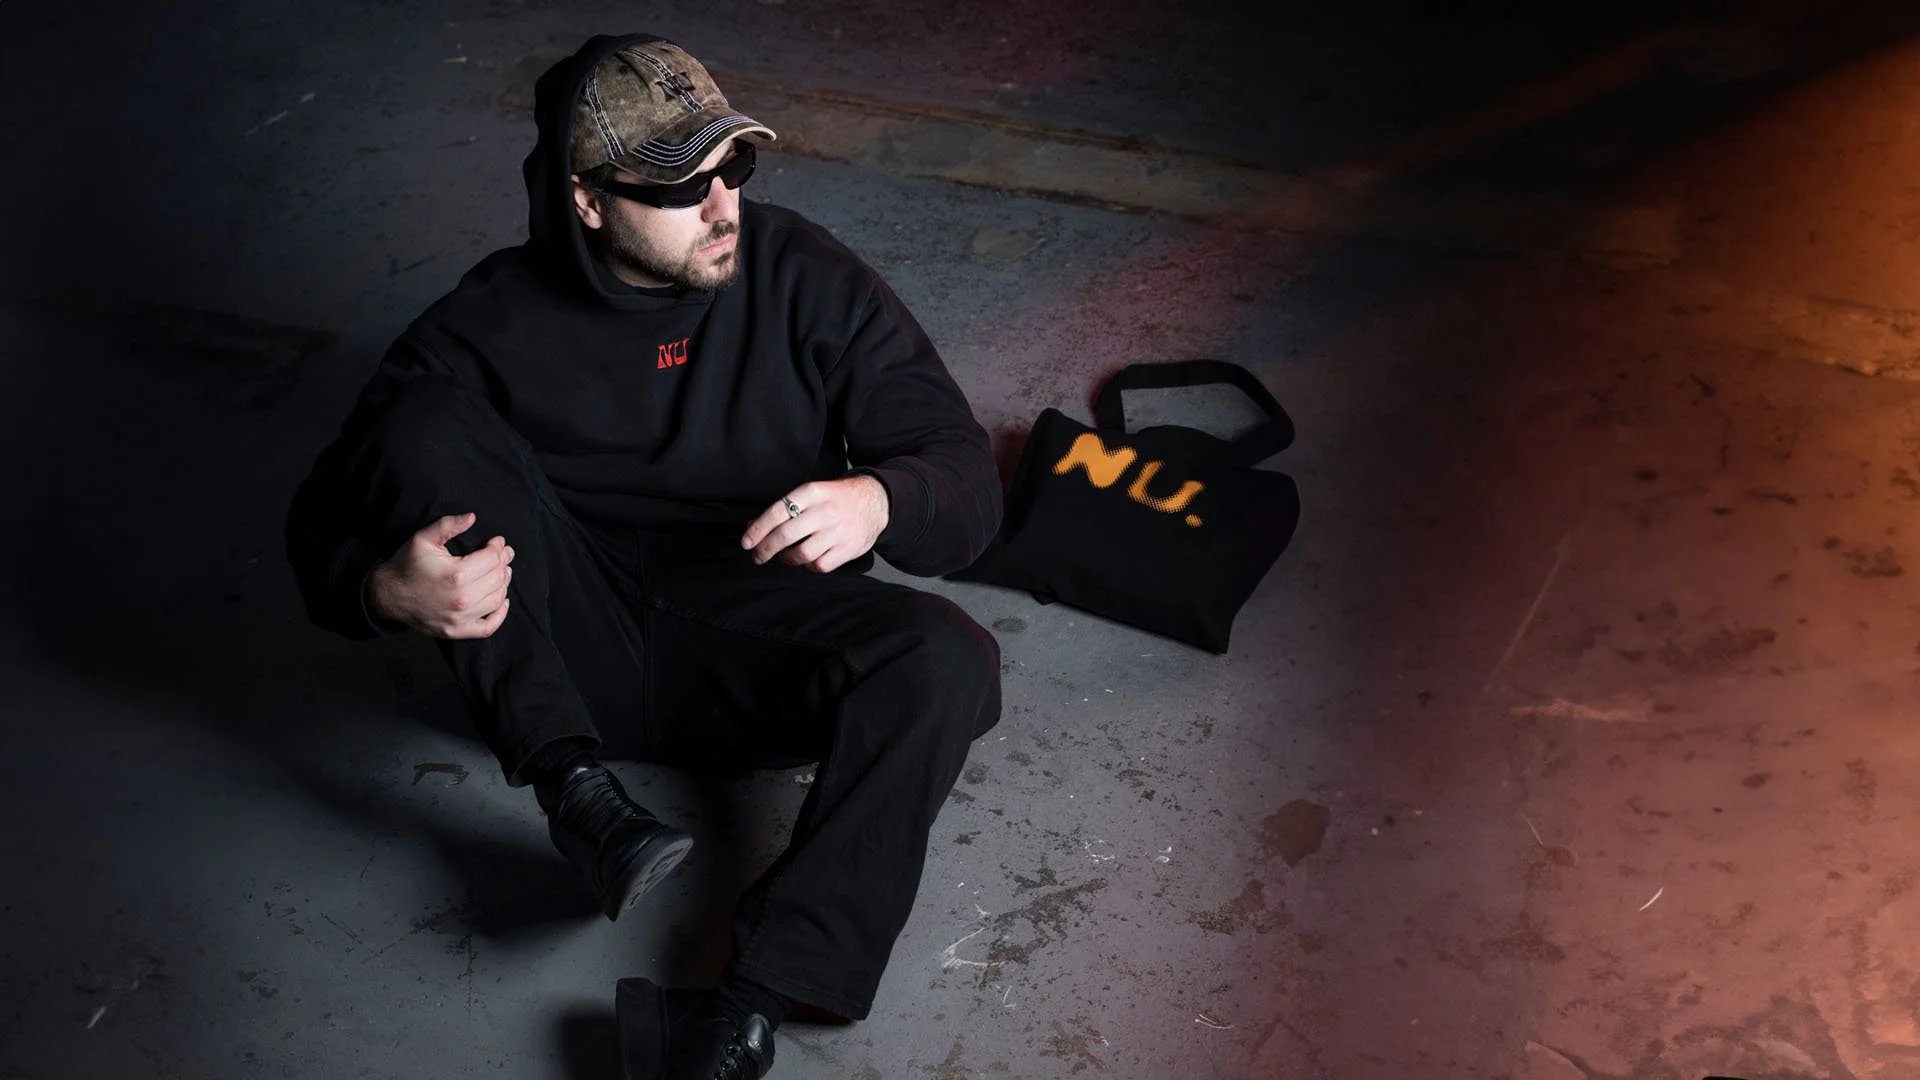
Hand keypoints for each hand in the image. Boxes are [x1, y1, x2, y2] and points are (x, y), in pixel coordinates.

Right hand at [366, 512, 514, 638]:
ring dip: (503, 584)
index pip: (492, 559)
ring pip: (496, 599)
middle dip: (503, 562)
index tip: (498, 542)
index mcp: (457, 574)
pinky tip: (502, 601)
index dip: (498, 547)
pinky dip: (500, 616)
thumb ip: (449, 525)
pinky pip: (488, 627)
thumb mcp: (424, 539)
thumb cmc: (407, 565)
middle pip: (497, 578)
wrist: (387, 595)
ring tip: (502, 572)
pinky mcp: (456, 631)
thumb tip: (473, 517)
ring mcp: (460, 618)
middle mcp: (462, 598)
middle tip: (504, 554)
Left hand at [741, 475, 889, 572]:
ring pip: (802, 554)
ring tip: (786, 556)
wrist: (876, 501)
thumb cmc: (836, 499)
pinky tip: (809, 559)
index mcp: (812, 493)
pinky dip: (810, 566)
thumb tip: (752, 527)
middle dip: (766, 549)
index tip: (746, 542)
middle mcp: (825, 511)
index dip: (758, 530)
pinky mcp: (849, 548)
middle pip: (786, 535)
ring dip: (788, 559)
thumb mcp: (811, 494)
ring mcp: (839, 530)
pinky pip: (820, 565)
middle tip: (758, 556)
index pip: (777, 512)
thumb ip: (784, 510)